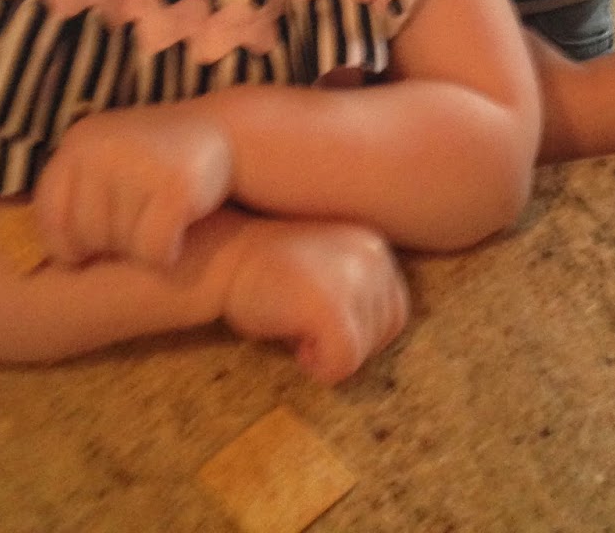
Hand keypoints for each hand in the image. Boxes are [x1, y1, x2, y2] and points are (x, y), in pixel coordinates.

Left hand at [34, 105, 233, 269]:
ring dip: (141, 250)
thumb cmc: (155, 160)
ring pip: (121, 248)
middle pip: (86, 237)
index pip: (49, 215)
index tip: (89, 248)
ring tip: (160, 220)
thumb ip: (76, 191)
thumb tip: (33, 257)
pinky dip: (166, 256)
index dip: (67, 244)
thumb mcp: (106, 160)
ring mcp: (140, 165)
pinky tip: (179, 234)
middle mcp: (103, 148)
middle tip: (138, 224)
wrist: (225, 133)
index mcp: (79, 141)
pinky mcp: (176, 187)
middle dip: (111, 246)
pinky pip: (154, 252)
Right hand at [220, 218, 409, 384]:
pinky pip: (343, 363)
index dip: (357, 331)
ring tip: (294, 326)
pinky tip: (292, 344)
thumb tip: (372, 340)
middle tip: (301, 325)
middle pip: (384, 334)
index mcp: (373, 245)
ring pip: (364, 352)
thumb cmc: (266, 272)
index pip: (394, 314)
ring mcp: (354, 278)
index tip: (316, 319)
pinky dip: (319, 368)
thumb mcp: (327, 268)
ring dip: (329, 353)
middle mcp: (373, 255)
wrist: (221, 257)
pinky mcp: (332, 307)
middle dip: (345, 342)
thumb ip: (356, 289)